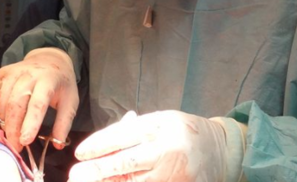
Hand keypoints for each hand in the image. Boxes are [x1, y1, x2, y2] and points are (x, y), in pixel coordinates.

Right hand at [0, 48, 78, 150]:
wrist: (50, 59)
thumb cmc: (60, 83)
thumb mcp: (70, 101)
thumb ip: (64, 123)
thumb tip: (58, 144)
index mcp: (48, 80)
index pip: (37, 103)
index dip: (30, 124)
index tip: (25, 141)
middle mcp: (29, 73)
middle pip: (15, 104)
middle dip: (13, 128)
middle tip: (16, 146)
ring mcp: (13, 72)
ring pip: (2, 101)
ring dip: (5, 121)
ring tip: (14, 130)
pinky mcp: (2, 74)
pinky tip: (9, 116)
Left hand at [69, 110, 233, 181]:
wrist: (220, 150)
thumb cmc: (183, 132)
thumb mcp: (160, 121)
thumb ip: (133, 129)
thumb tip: (99, 144)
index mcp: (161, 125)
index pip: (123, 136)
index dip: (98, 145)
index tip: (80, 153)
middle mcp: (169, 149)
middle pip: (126, 163)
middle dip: (97, 171)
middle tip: (75, 175)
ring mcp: (176, 173)